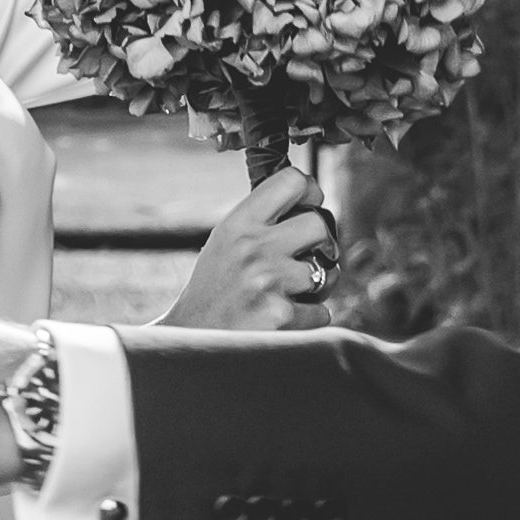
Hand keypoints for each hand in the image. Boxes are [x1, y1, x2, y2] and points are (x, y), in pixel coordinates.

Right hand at [158, 165, 337, 331]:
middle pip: (319, 224)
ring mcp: (268, 282)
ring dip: (319, 286)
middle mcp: (253, 248)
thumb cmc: (214, 289)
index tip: (309, 206)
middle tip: (309, 256)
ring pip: (328, 272)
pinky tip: (285, 318)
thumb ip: (261, 220)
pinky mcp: (280, 316)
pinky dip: (310, 317)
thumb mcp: (226, 242)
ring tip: (293, 293)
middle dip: (322, 244)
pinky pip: (322, 311)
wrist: (192, 338)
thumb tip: (313, 200)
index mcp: (238, 224)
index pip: (291, 181)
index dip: (310, 192)